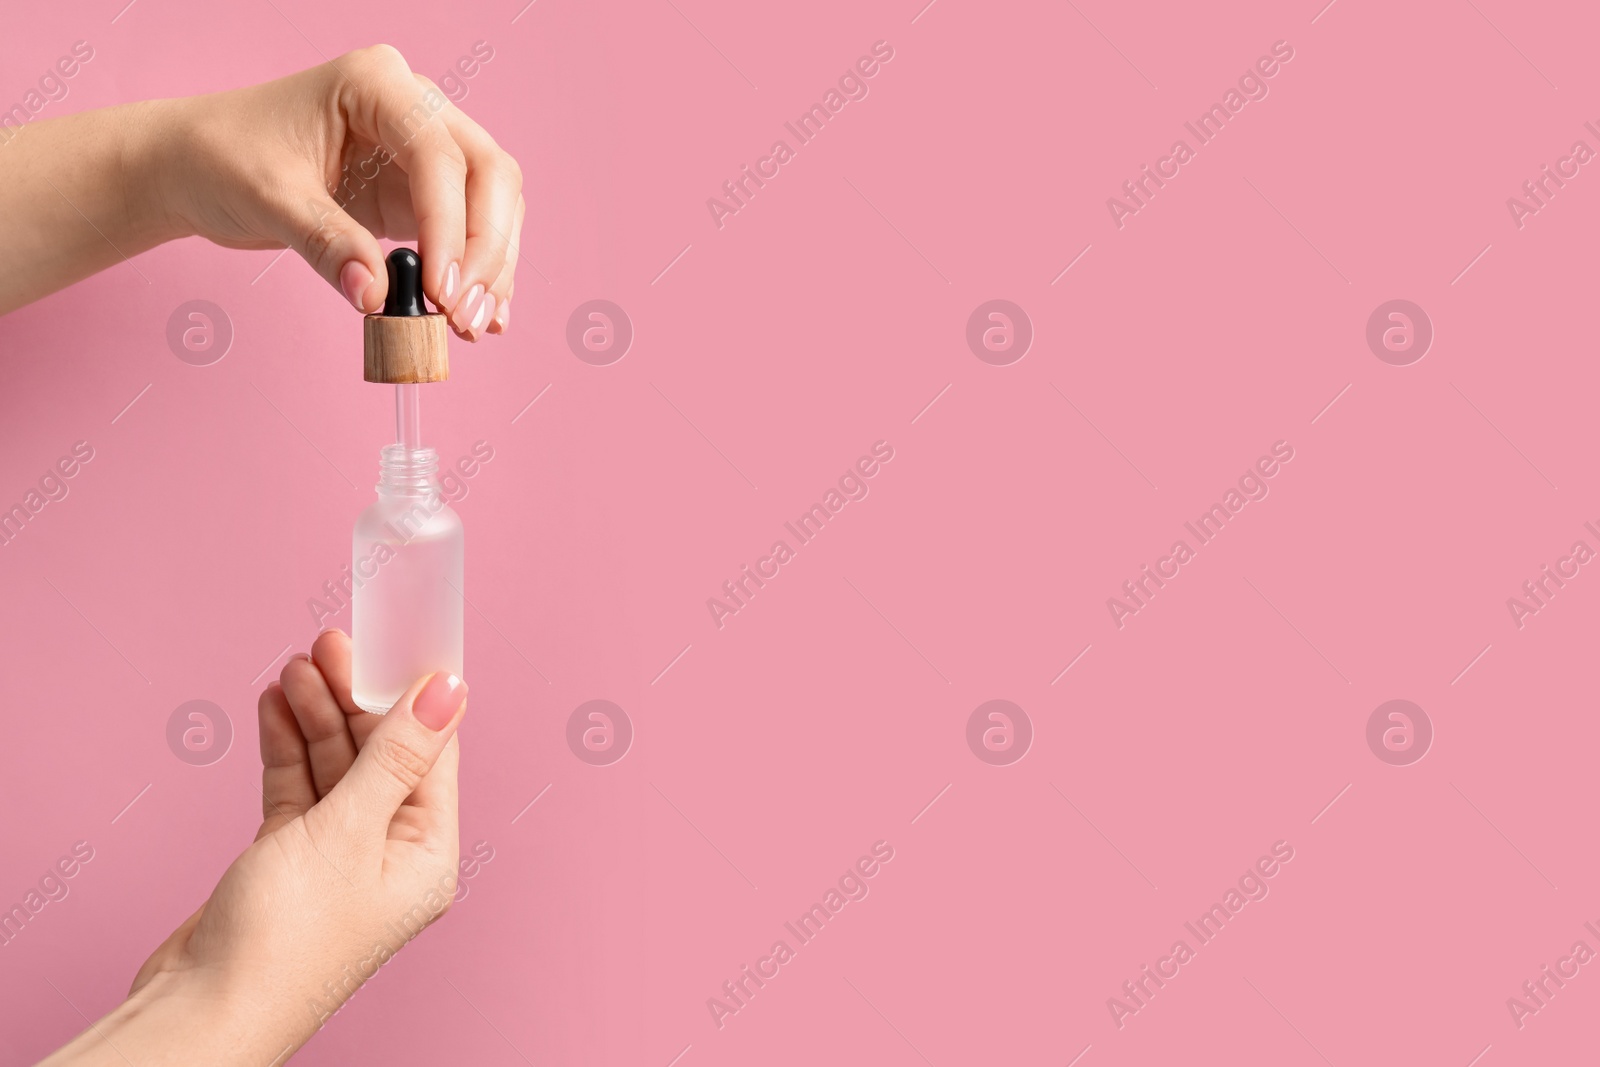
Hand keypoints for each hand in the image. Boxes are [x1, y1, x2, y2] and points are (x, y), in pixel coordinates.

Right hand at [43, 630, 469, 1064]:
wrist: (201, 1012)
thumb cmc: (284, 940)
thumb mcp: (348, 830)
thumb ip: (395, 754)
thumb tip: (450, 690)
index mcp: (427, 856)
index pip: (431, 755)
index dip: (410, 695)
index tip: (394, 641)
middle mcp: (389, 855)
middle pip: (380, 754)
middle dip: (354, 697)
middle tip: (329, 644)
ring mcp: (337, 857)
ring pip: (334, 767)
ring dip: (316, 715)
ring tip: (296, 665)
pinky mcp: (289, 859)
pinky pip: (296, 788)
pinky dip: (286, 746)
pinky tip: (275, 705)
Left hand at [157, 44, 522, 338]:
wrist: (196, 163)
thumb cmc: (222, 155)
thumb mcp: (268, 197)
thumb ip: (327, 243)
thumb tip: (375, 296)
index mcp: (377, 84)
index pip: (440, 156)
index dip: (450, 227)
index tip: (439, 292)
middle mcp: (414, 108)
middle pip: (489, 175)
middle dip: (485, 250)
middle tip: (462, 315)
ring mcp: (424, 151)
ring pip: (493, 204)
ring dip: (491, 267)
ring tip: (471, 325)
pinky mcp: (420, 193)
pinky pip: (471, 230)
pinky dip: (479, 272)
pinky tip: (483, 313)